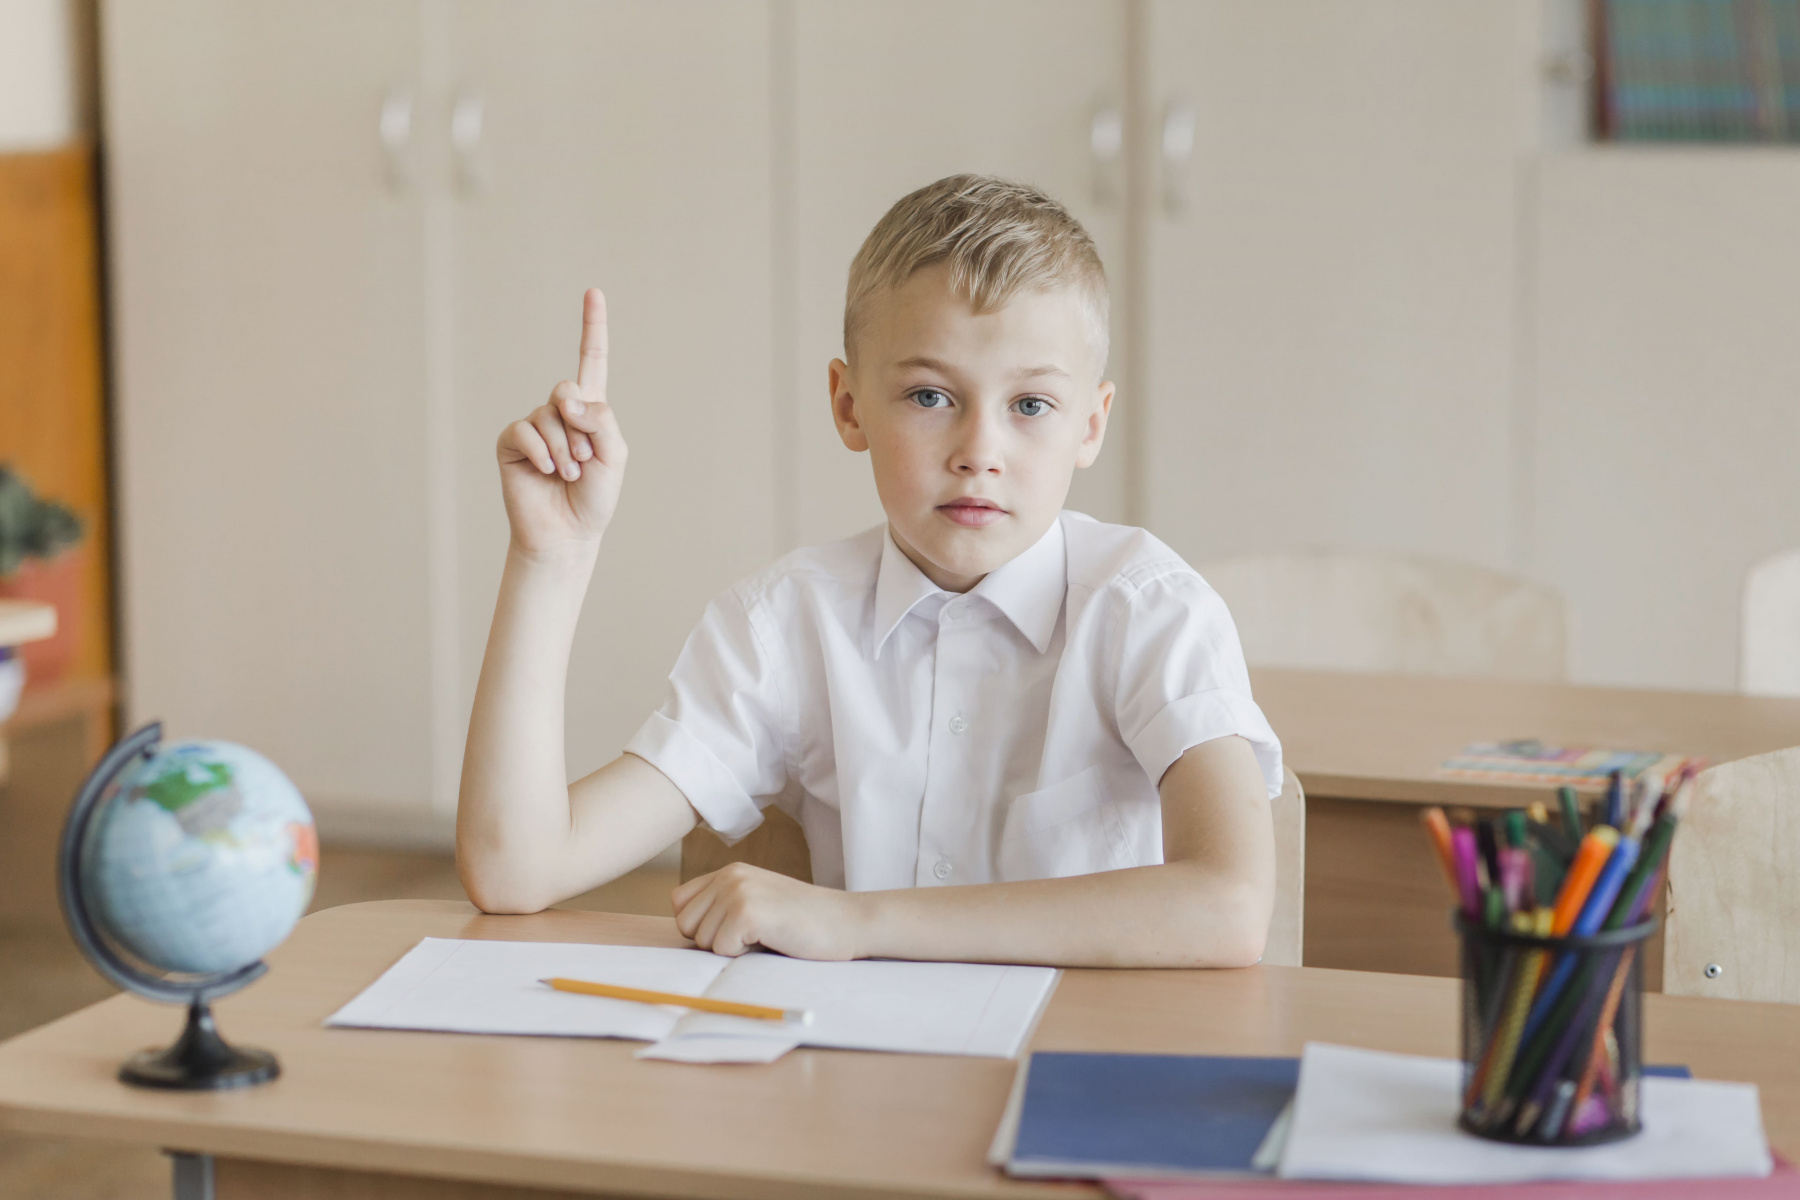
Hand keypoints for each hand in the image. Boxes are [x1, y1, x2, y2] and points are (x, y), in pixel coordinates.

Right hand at [496, 289, 627, 557]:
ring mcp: (533, 426)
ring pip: (549, 416)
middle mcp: (559, 412)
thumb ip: (602, 419)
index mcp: (590, 411)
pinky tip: (548, 472)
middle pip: (567, 390)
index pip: (591, 360)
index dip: (592, 327)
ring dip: (565, 449)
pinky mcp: (511, 442)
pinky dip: (541, 452)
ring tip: (568, 475)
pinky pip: (524, 430)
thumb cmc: (594, 498)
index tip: (593, 292)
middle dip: (581, 429)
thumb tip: (566, 398)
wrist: (567, 533)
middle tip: (585, 462)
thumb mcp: (615, 456)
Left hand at [671, 863, 864, 959]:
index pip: (680, 903)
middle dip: (713, 940)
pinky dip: (743, 955)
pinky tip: (772, 939)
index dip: (703, 926)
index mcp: (730, 872)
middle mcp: (730, 875)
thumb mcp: (758, 903)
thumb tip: (686, 932)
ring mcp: (738, 891)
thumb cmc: (804, 923)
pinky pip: (721, 949)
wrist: (848, 922)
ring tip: (767, 935)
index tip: (736, 930)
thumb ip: (724, 908)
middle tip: (755, 935)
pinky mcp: (747, 911)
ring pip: (702, 940)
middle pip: (685, 925)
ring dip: (731, 948)